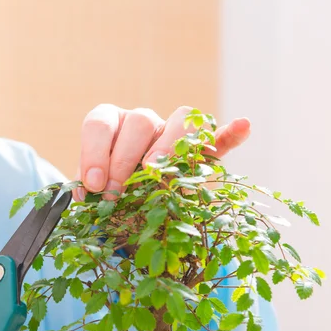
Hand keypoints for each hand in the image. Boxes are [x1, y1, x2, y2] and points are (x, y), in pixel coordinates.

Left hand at [73, 104, 250, 200]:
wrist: (128, 210)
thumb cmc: (107, 197)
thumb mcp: (94, 193)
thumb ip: (91, 189)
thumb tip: (87, 193)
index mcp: (111, 125)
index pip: (100, 124)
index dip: (94, 152)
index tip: (93, 185)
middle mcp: (141, 122)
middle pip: (139, 121)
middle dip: (124, 159)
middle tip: (115, 193)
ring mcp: (171, 132)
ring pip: (179, 120)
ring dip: (167, 147)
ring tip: (155, 173)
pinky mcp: (200, 150)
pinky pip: (217, 136)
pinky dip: (229, 132)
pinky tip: (243, 126)